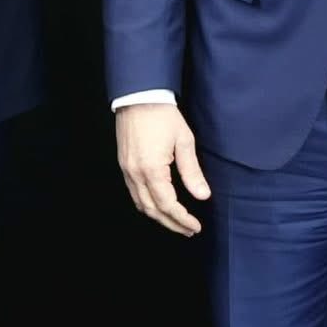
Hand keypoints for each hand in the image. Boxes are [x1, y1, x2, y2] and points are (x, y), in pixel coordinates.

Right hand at [116, 102, 209, 236]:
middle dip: (171, 223)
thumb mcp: (184, 141)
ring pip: (141, 204)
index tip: (195, 226)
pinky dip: (147, 205)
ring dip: (158, 217)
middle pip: (152, 210)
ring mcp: (126, 170)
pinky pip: (134, 193)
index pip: (168, 205)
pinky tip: (158, 206)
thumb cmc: (163, 115)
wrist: (139, 96)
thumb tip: (203, 195)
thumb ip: (192, 171)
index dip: (182, 219)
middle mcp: (136, 174)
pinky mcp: (124, 165)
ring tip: (176, 222)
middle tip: (188, 230)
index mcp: (152, 169)